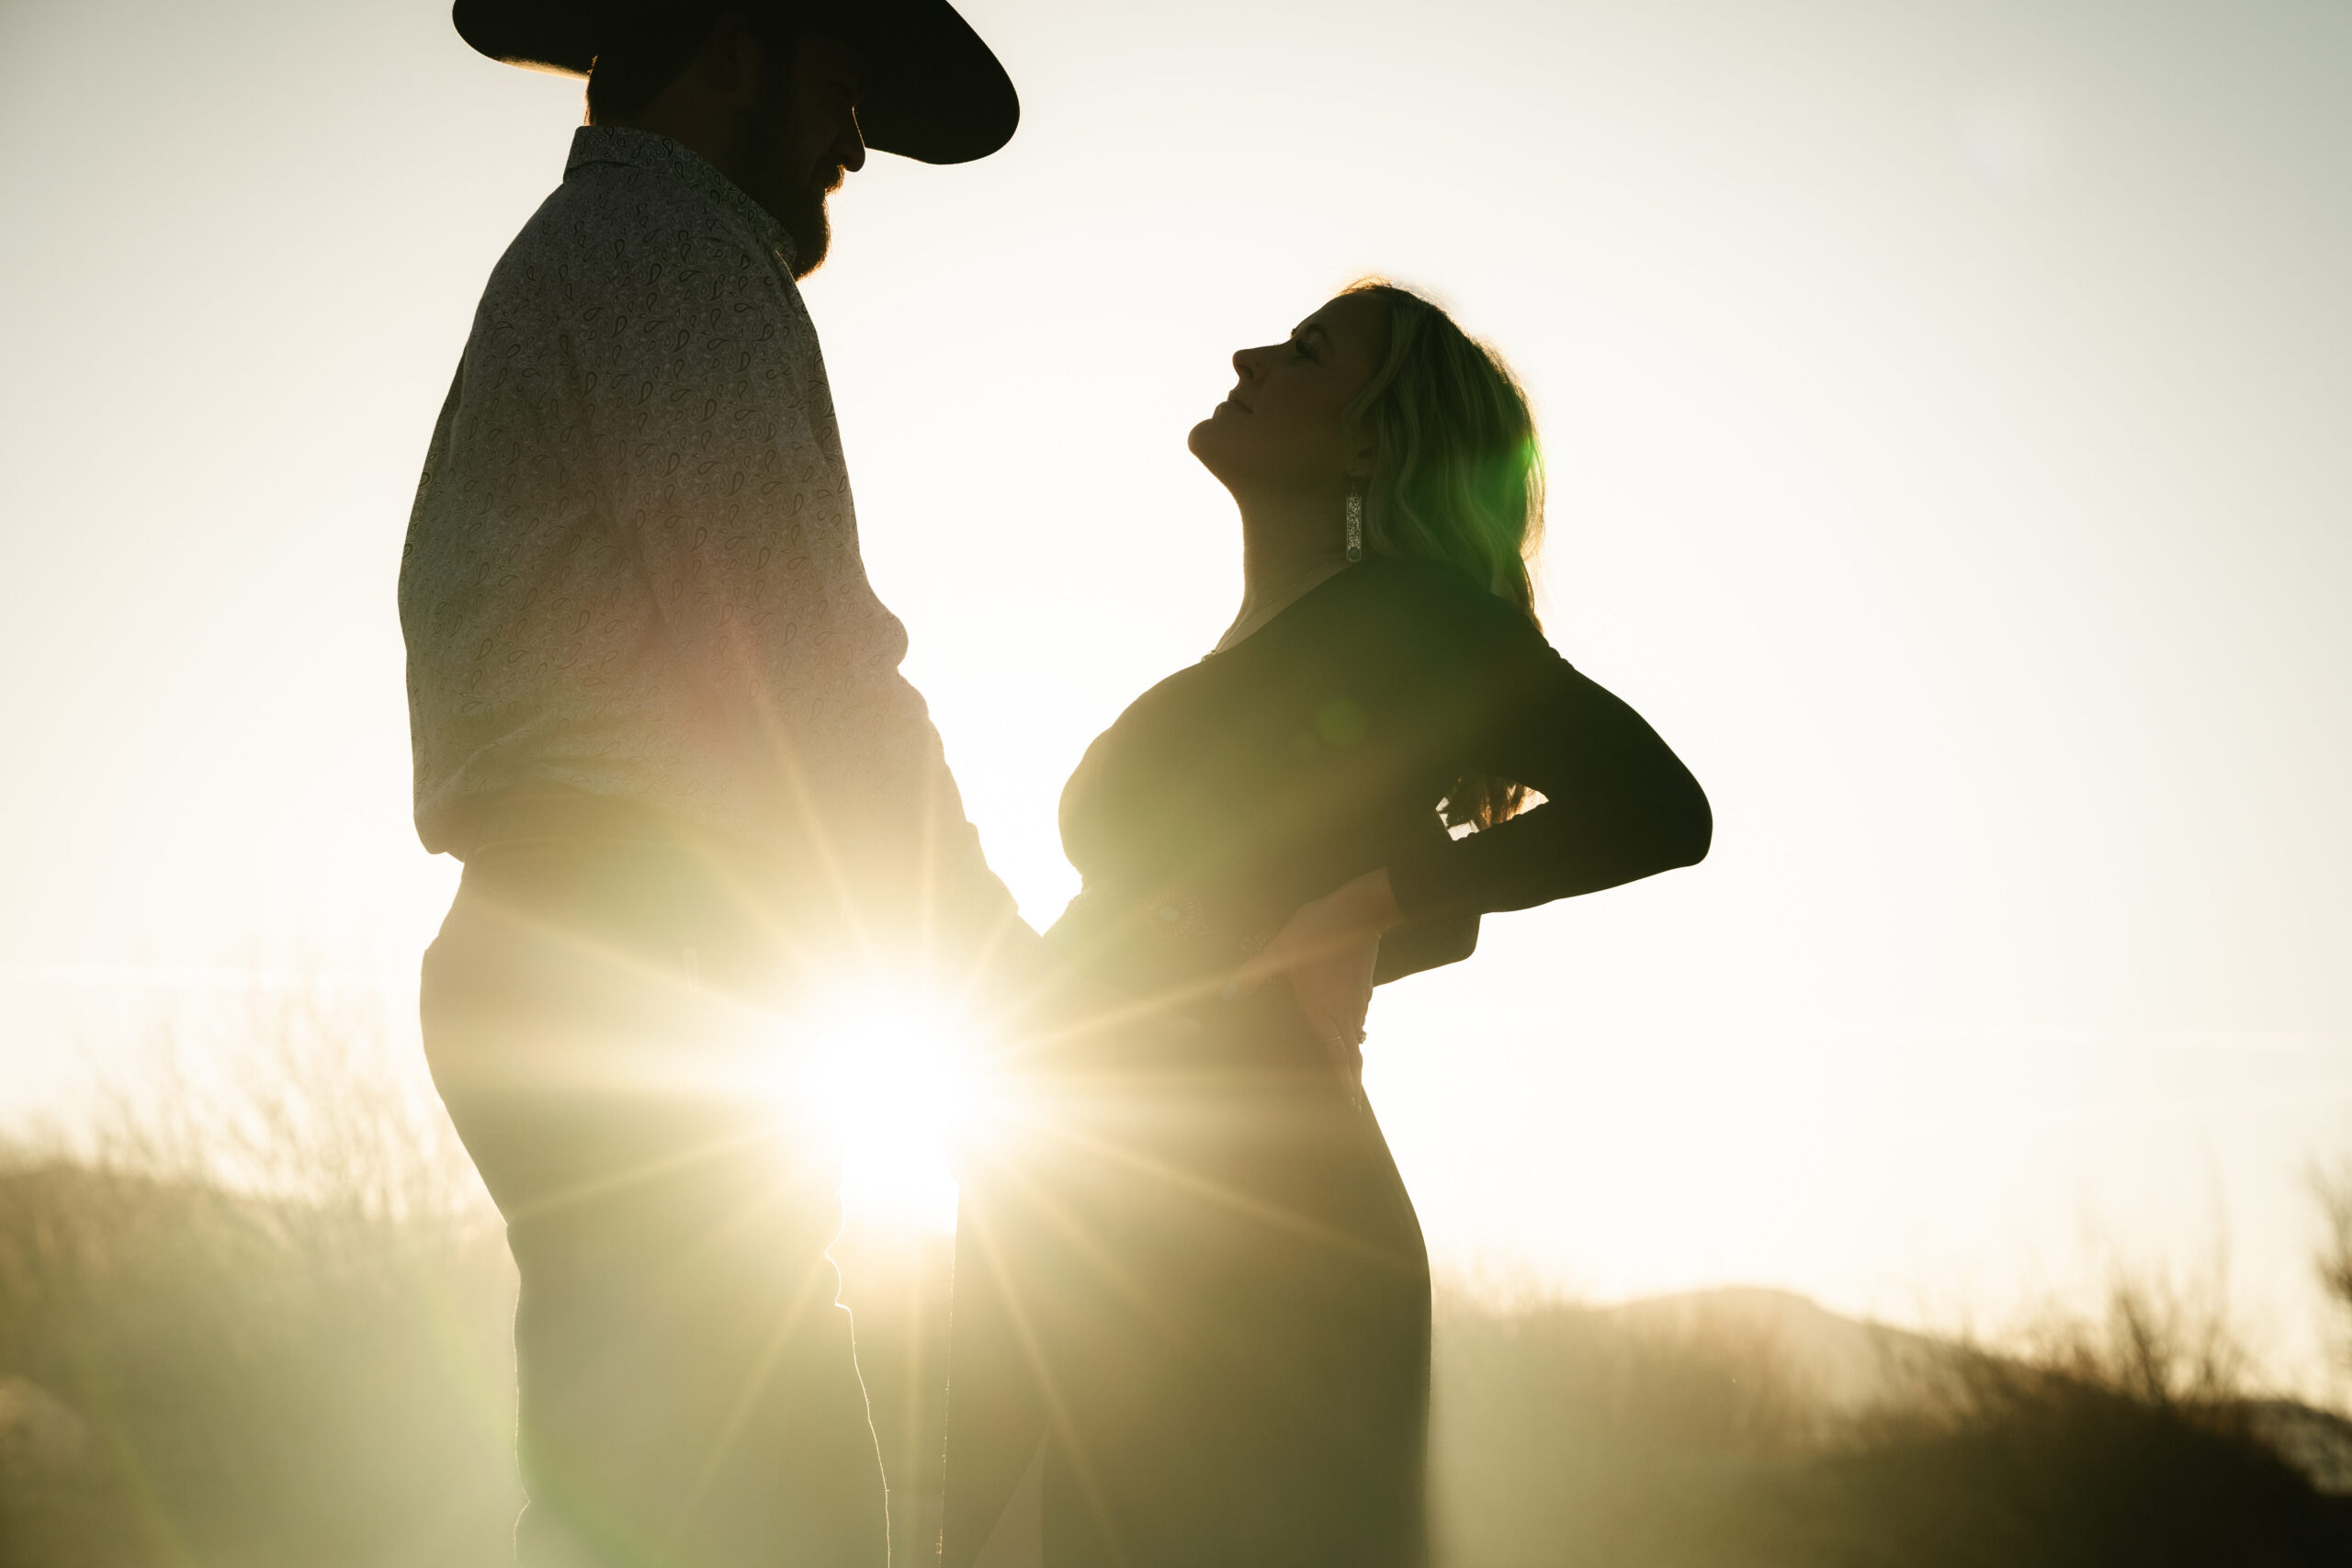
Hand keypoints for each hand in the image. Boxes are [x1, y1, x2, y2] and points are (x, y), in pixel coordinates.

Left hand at [1234, 869, 1403, 1096]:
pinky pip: (1360, 1018)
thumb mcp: (1280, 951)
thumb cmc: (1317, 931)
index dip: (1346, 1080)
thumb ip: (1254, 974)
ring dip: (1354, 1057)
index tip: (1350, 1102)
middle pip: (1354, 1054)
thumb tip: (1228, 995)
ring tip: (1350, 1071)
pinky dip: (1356, 1033)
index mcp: (1324, 1010)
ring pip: (1358, 1037)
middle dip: (1353, 1079)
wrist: (1358, 911)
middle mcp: (1344, 1011)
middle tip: (1354, 1101)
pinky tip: (1352, 1032)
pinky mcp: (1364, 986)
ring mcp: (1357, 999)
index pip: (1340, 1055)